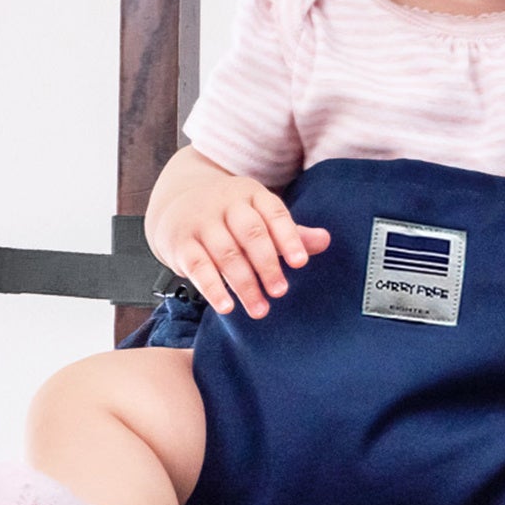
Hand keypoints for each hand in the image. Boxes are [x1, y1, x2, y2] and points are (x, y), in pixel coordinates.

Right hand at [148, 175, 329, 317]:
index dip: (289, 238)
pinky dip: (212, 288)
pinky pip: (198, 266)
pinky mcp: (181, 242)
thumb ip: (291, 232)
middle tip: (281, 292)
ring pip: (226, 253)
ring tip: (260, 310)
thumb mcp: (260, 217)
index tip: (301, 263)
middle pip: (251, 233)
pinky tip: (226, 307)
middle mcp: (227, 203)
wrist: (178, 205)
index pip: (275, 213)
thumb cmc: (231, 217)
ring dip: (244, 284)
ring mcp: (202, 221)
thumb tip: (326, 240)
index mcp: (252, 194)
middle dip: (267, 265)